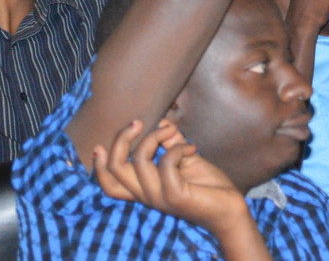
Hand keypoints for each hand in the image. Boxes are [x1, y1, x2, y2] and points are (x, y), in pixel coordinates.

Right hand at [92, 119, 246, 234]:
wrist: (230, 208)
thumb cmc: (207, 185)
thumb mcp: (184, 159)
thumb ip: (170, 143)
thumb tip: (160, 120)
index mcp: (144, 189)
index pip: (109, 184)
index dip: (98, 166)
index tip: (100, 144)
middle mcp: (146, 195)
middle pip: (115, 168)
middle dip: (121, 139)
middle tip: (139, 122)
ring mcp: (158, 197)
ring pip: (138, 160)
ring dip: (155, 137)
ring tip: (174, 131)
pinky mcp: (174, 196)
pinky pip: (166, 163)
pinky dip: (178, 148)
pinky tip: (193, 148)